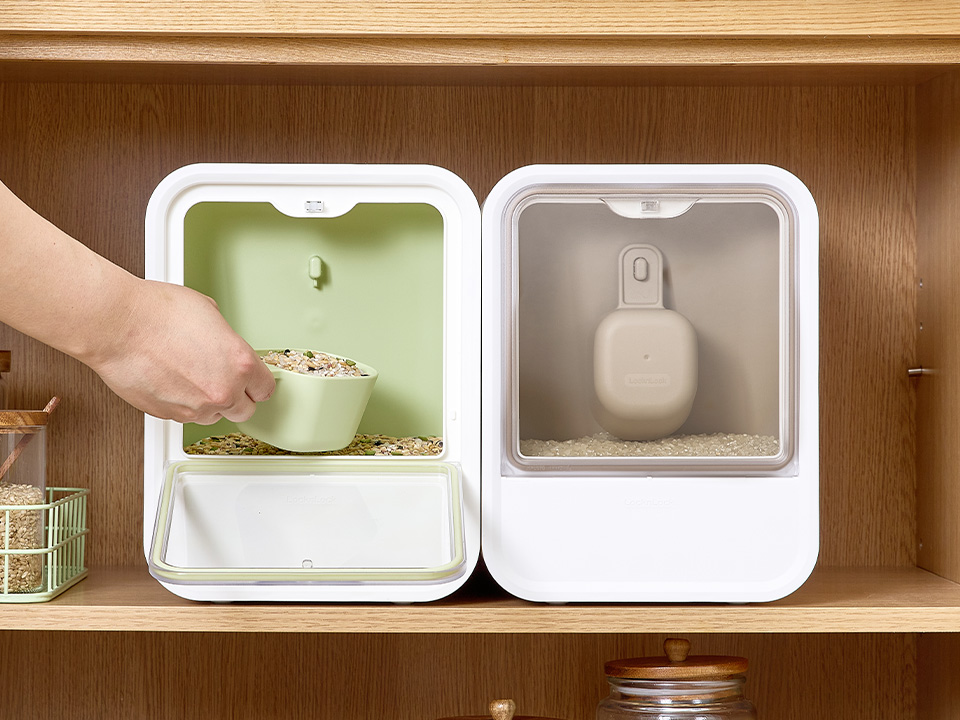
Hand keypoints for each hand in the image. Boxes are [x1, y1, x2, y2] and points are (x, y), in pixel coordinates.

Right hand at [87, 279, 274, 423]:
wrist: (117, 325)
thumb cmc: (157, 313)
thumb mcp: (211, 313)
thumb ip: (226, 340)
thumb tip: (225, 348)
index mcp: (240, 364)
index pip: (265, 389)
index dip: (257, 383)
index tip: (252, 382)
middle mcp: (222, 391)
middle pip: (244, 410)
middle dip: (236, 397)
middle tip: (222, 380)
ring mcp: (195, 408)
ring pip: (213, 416)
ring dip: (207, 402)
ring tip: (189, 376)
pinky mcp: (169, 415)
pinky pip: (185, 416)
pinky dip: (182, 403)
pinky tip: (171, 381)